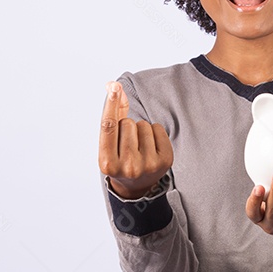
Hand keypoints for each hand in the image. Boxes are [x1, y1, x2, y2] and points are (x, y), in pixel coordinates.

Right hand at [98, 81, 172, 198]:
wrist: (135, 186)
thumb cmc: (119, 159)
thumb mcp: (109, 144)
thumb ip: (112, 115)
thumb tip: (113, 86)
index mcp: (108, 163)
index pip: (108, 126)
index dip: (111, 104)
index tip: (114, 87)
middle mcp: (128, 166)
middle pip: (127, 123)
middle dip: (127, 127)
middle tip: (127, 144)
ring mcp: (148, 165)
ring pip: (143, 124)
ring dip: (141, 130)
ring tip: (139, 146)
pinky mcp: (165, 161)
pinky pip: (158, 128)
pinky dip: (154, 132)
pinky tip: (150, 147)